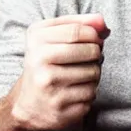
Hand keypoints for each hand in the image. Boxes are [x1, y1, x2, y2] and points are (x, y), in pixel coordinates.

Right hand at [11, 14, 108, 130]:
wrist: (27, 104)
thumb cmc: (45, 64)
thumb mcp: (53, 37)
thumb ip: (79, 24)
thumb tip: (103, 23)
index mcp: (36, 39)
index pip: (78, 31)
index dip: (94, 34)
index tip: (94, 39)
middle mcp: (38, 62)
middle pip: (90, 51)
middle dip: (96, 54)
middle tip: (88, 58)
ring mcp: (49, 86)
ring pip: (94, 73)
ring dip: (94, 73)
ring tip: (80, 75)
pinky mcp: (60, 107)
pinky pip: (91, 93)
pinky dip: (89, 91)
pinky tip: (75, 91)